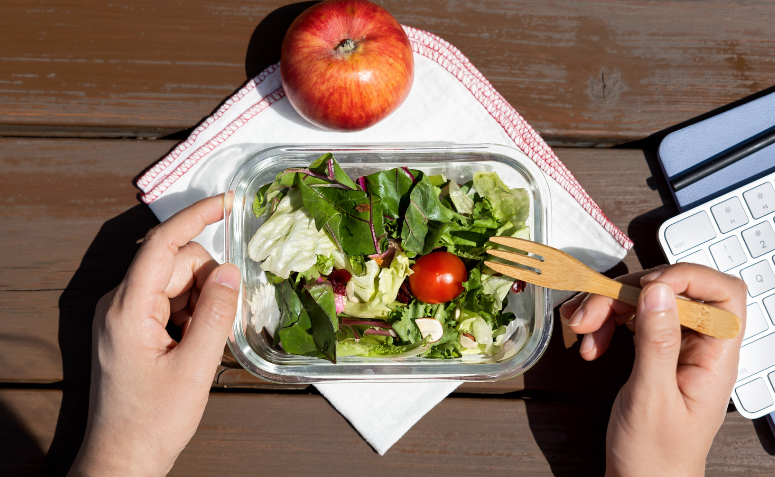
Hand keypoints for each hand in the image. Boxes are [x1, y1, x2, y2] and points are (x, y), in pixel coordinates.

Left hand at [69, 195, 239, 476]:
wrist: (124, 457)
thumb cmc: (155, 419)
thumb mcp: (195, 368)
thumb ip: (215, 314)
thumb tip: (230, 270)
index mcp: (128, 308)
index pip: (162, 244)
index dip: (196, 217)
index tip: (228, 203)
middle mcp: (120, 302)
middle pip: (175, 263)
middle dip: (207, 280)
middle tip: (219, 323)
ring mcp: (124, 314)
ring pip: (176, 281)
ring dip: (200, 301)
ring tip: (202, 344)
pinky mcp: (132, 326)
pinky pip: (170, 300)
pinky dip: (191, 312)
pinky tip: (194, 344)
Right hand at [560, 263, 746, 476]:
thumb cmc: (654, 453)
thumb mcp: (651, 397)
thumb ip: (657, 341)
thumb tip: (659, 290)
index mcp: (715, 357)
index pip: (723, 295)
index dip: (689, 278)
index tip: (647, 286)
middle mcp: (699, 346)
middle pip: (672, 292)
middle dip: (626, 295)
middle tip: (590, 315)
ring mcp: (675, 346)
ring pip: (645, 301)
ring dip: (607, 308)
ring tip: (582, 331)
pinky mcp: (653, 349)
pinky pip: (629, 319)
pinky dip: (604, 323)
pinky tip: (589, 342)